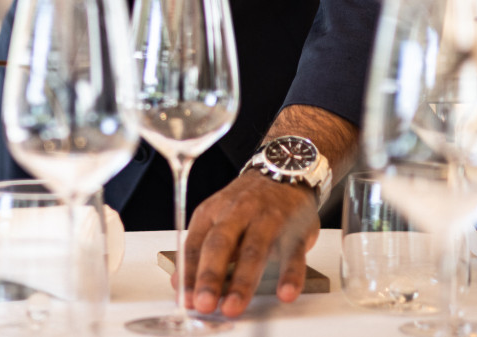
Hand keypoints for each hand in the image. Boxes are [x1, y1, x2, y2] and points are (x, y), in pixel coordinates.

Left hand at [179, 171, 320, 316]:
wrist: (283, 172)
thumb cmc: (246, 203)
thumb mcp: (217, 219)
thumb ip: (200, 251)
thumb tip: (181, 284)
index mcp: (212, 212)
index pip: (195, 245)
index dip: (189, 274)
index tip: (185, 300)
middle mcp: (237, 213)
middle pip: (220, 245)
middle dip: (210, 276)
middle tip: (204, 304)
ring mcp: (267, 219)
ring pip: (253, 250)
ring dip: (243, 281)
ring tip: (234, 305)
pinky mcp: (295, 228)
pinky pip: (293, 253)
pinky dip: (290, 275)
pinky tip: (285, 293)